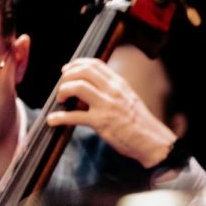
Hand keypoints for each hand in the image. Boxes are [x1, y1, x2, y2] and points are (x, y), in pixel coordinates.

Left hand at [46, 57, 176, 166]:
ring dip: (62, 91)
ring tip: (61, 100)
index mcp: (119, 84)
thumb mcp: (128, 99)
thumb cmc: (140, 123)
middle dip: (66, 77)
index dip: (76, 64)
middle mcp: (113, 91)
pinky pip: (74, 116)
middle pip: (83, 71)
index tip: (67, 71)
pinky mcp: (101, 123)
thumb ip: (112, 91)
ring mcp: (107, 106)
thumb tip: (91, 88)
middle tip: (61, 88)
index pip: (95, 64)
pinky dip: (59, 118)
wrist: (152, 141)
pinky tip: (53, 120)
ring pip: (77, 87)